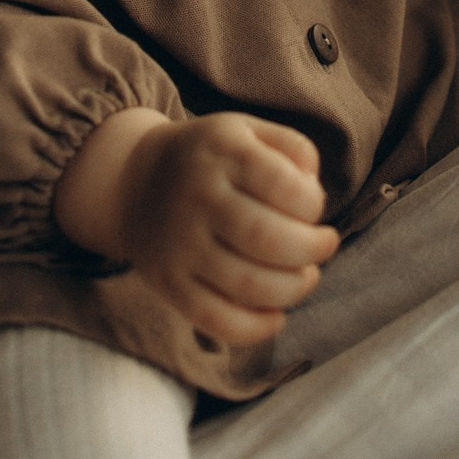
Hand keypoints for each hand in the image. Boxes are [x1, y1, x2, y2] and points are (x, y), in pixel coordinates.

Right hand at [53, 108, 339, 346]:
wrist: (134, 180)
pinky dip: (255, 328)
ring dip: (293, 289)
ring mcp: (180, 243)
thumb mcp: (247, 130)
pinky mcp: (168, 283)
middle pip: (267, 238)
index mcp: (222, 149)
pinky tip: (277, 316)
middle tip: (325, 246)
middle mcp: (197, 195)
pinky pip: (216, 319)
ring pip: (247, 284)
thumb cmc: (211, 158)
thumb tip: (314, 188)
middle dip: (311, 250)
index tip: (314, 208)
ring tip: (307, 276)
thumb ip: (291, 147)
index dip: (313, 203)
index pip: (283, 184)